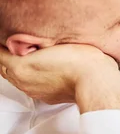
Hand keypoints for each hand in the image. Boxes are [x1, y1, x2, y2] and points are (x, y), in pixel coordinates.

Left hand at [0, 44, 119, 104]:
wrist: (97, 83)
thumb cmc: (81, 62)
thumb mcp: (54, 41)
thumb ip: (33, 40)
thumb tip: (23, 39)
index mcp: (19, 66)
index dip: (5, 43)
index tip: (12, 36)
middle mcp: (23, 81)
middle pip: (4, 66)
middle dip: (8, 54)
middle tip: (20, 44)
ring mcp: (34, 91)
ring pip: (17, 77)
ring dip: (20, 66)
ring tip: (32, 55)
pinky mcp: (47, 97)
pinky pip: (32, 86)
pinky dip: (33, 76)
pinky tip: (45, 68)